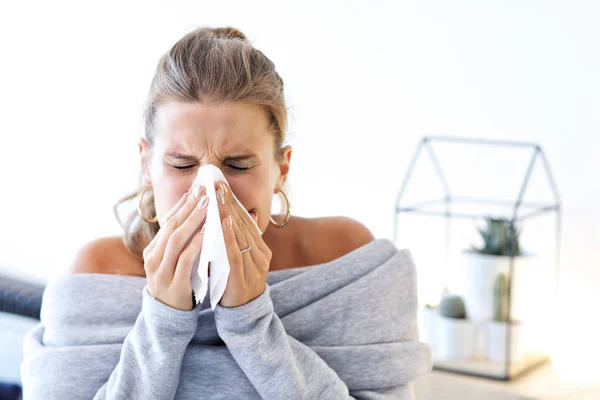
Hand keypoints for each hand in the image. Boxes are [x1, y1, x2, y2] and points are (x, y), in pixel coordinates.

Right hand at [142, 184, 209, 310]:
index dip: (184, 203)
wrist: (169, 317)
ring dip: (193, 221)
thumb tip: (197, 213)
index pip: (168, 220)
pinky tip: (208, 234)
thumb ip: (182, 240)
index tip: (199, 187)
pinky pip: (185, 260)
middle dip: (189, 207)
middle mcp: (153, 258)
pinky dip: (196, 245)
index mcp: (154, 250)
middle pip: (172, 226)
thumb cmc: (177, 282)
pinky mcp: (173, 284)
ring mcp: (161, 271)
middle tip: (205, 191)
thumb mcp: (175, 260)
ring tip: (208, 207)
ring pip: (176, 240)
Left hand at [215, 181, 271, 307]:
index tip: (220, 185)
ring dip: (228, 216)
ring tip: (216, 199)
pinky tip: (223, 224)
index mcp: (261, 249)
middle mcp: (261, 256)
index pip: (246, 220)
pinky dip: (230, 239)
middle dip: (229, 204)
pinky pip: (236, 255)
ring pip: (241, 237)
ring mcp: (254, 268)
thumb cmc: (236, 283)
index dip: (233, 202)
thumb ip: (241, 239)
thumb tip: (245, 213)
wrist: (243, 315)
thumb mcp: (240, 258)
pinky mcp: (244, 280)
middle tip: (217, 185)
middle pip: (244, 225)